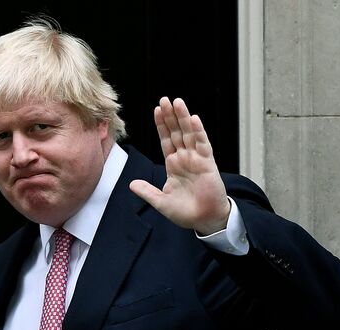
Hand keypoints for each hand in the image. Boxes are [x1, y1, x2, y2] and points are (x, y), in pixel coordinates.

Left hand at [129, 97, 230, 234]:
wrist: (205, 221)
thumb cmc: (186, 212)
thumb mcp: (161, 202)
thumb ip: (147, 192)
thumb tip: (131, 184)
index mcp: (173, 165)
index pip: (166, 140)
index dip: (161, 126)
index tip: (156, 110)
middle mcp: (185, 158)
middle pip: (176, 132)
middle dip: (170, 116)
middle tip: (165, 99)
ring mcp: (196, 159)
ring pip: (189, 133)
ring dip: (183, 118)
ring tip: (177, 102)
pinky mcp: (208, 163)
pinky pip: (203, 144)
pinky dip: (198, 131)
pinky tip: (193, 119)